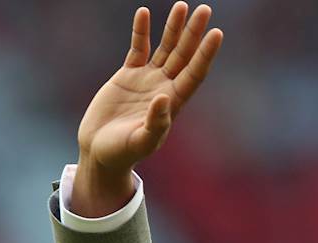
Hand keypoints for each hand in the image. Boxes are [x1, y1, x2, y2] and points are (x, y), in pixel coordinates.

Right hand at [72, 3, 221, 216]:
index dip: (205, 54)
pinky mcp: (128, 75)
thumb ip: (155, 124)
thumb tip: (164, 99)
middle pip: (184, 54)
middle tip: (206, 9)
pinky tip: (144, 13)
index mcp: (173, 103)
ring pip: (165, 47)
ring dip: (174, 27)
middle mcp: (164, 87)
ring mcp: (147, 79)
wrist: (100, 151)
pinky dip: (141, 31)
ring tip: (182, 6)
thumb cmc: (123, 153)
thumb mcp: (140, 142)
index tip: (216, 34)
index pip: (194, 73)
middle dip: (194, 33)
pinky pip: (138, 48)